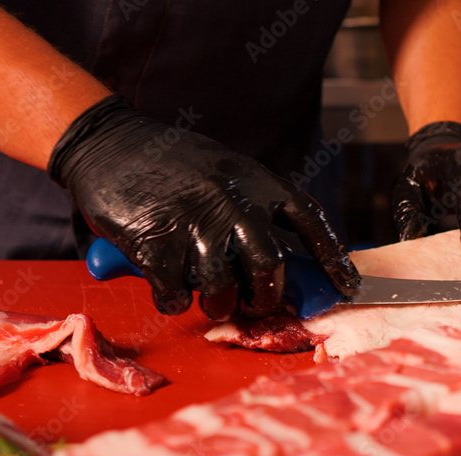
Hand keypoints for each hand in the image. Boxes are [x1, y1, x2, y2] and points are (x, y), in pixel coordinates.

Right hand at [48, 96, 359, 320]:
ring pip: (223, 287)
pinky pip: (175, 292)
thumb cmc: (174, 166)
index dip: (333, 259)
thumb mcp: (229, 173)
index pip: (311, 221)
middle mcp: (234, 201)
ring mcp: (195, 221)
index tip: (348, 286)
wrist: (111, 144)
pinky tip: (170, 291)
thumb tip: (281, 265)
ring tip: (212, 300)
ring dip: (219, 304)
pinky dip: (174, 301)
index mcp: (258, 182)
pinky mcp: (155, 241)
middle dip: (267, 299)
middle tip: (256, 306)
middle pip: (270, 267)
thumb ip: (255, 210)